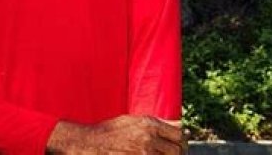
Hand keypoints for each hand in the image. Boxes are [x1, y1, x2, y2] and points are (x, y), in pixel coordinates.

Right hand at [46, 115, 185, 153]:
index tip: (177, 143)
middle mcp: (149, 138)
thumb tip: (179, 124)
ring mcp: (145, 153)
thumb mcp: (132, 120)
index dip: (180, 140)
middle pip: (177, 150)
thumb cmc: (110, 131)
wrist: (91, 143)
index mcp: (149, 124)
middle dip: (176, 152)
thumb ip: (157, 122)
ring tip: (155, 153)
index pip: (178, 134)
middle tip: (168, 152)